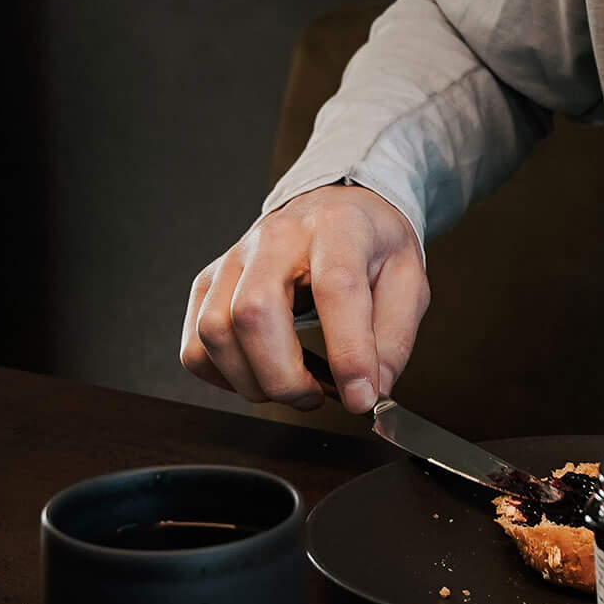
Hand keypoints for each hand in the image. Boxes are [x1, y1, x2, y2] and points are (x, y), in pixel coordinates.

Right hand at [180, 185, 428, 412]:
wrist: (335, 207)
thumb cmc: (369, 244)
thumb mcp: (408, 279)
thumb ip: (394, 337)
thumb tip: (372, 390)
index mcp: (336, 228)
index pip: (336, 288)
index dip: (348, 352)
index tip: (361, 396)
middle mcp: (276, 238)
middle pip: (254, 311)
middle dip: (284, 376)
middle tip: (316, 395)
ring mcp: (235, 258)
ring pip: (215, 330)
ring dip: (251, 380)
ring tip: (290, 384)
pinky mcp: (209, 282)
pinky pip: (194, 345)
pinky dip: (221, 375)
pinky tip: (257, 372)